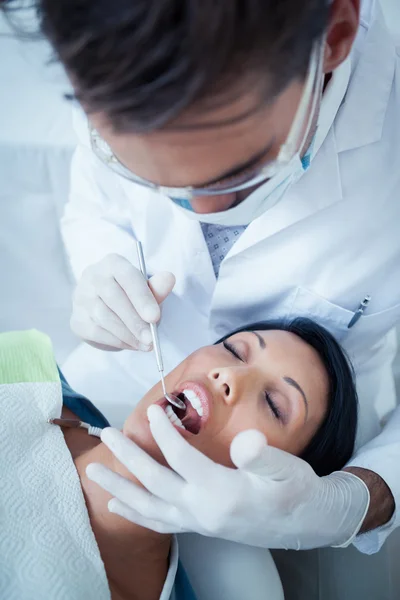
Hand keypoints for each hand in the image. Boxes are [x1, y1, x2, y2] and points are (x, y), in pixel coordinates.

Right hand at [71, 253, 174, 350]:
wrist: (111, 308)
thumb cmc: (133, 296)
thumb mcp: (148, 290)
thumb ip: (157, 287)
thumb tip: (169, 278)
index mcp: (112, 263)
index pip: (127, 277)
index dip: (141, 298)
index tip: (155, 317)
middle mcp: (92, 276)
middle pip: (113, 298)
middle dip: (135, 322)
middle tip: (151, 339)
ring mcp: (81, 298)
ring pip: (104, 317)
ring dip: (128, 335)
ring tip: (146, 344)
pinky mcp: (77, 320)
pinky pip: (97, 332)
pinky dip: (117, 341)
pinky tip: (132, 345)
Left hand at [86, 405, 369, 549]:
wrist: (308, 522)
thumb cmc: (296, 490)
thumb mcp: (286, 468)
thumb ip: (262, 456)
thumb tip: (244, 441)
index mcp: (221, 493)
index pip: (181, 459)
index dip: (164, 433)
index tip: (154, 409)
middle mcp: (202, 511)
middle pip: (154, 481)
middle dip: (127, 456)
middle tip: (106, 434)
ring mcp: (198, 522)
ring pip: (148, 507)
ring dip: (119, 488)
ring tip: (94, 472)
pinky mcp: (200, 526)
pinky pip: (159, 523)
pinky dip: (136, 515)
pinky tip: (119, 507)